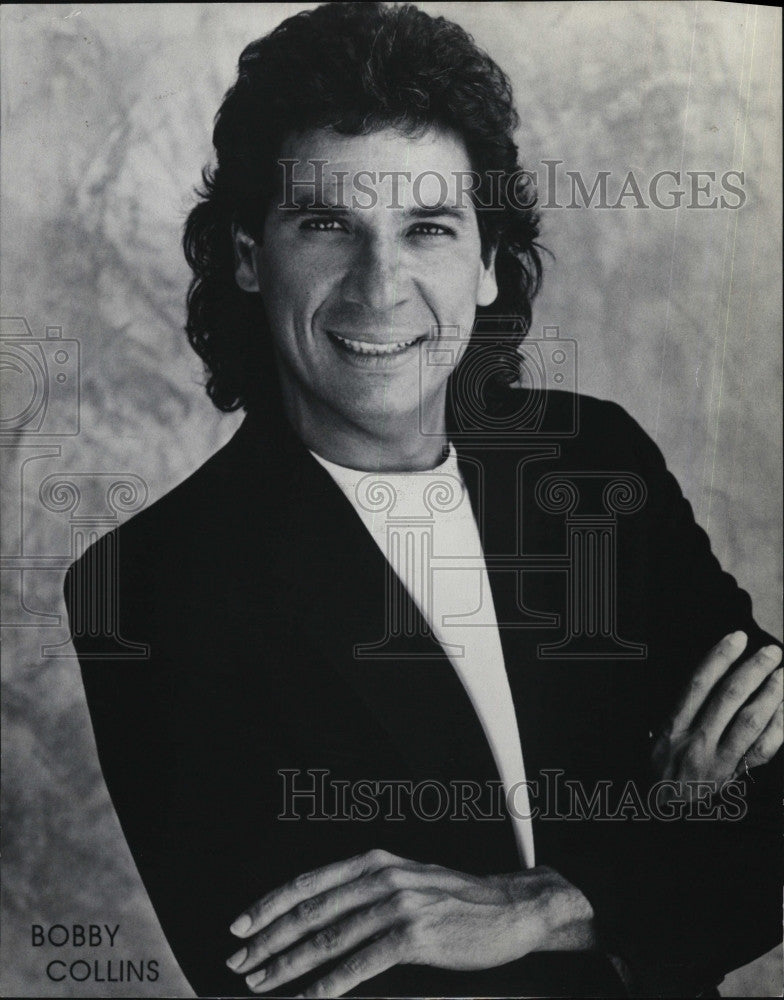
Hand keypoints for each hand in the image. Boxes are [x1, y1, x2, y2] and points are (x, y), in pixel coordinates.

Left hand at [226, 849, 595, 996]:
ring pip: (328, 938)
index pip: (308, 883)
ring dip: (288, 964)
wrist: (511, 908)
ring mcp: (398, 905)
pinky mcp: (414, 936)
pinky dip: (329, 985)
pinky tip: (309, 999)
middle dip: (267, 939)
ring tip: (261, 983)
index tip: (238, 926)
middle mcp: (381, 878)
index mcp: (374, 862)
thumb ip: (366, 891)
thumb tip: (318, 915)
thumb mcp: (407, 880)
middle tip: (238, 963)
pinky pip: (361, 964)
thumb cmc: (455, 899)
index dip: (268, 905)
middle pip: (310, 911)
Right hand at [651, 631, 781, 797]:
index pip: (698, 683)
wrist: (660, 812)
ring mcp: (717, 761)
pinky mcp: (735, 777)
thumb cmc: (660, 769)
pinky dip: (778, 728)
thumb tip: (712, 673)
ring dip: (771, 695)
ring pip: (749, 722)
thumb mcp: (658, 736)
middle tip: (772, 652)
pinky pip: (762, 751)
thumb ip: (682, 708)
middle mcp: (695, 741)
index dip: (720, 657)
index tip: (738, 637)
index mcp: (673, 725)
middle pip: (728, 698)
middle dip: (753, 670)